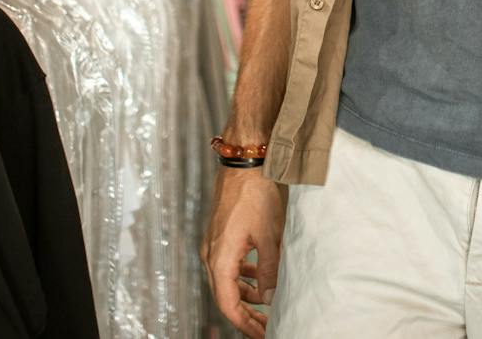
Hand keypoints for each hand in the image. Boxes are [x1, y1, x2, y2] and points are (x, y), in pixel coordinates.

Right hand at [200, 166, 285, 337]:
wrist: (245, 159)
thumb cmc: (256, 193)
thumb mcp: (270, 236)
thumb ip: (269, 270)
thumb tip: (269, 297)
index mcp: (220, 259)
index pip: (228, 304)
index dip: (245, 324)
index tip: (262, 333)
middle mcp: (211, 254)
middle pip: (225, 295)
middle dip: (246, 313)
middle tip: (266, 326)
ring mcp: (214, 243)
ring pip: (227, 280)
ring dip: (246, 294)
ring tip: (266, 305)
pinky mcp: (221, 233)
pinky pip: (229, 263)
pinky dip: (244, 275)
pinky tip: (260, 276)